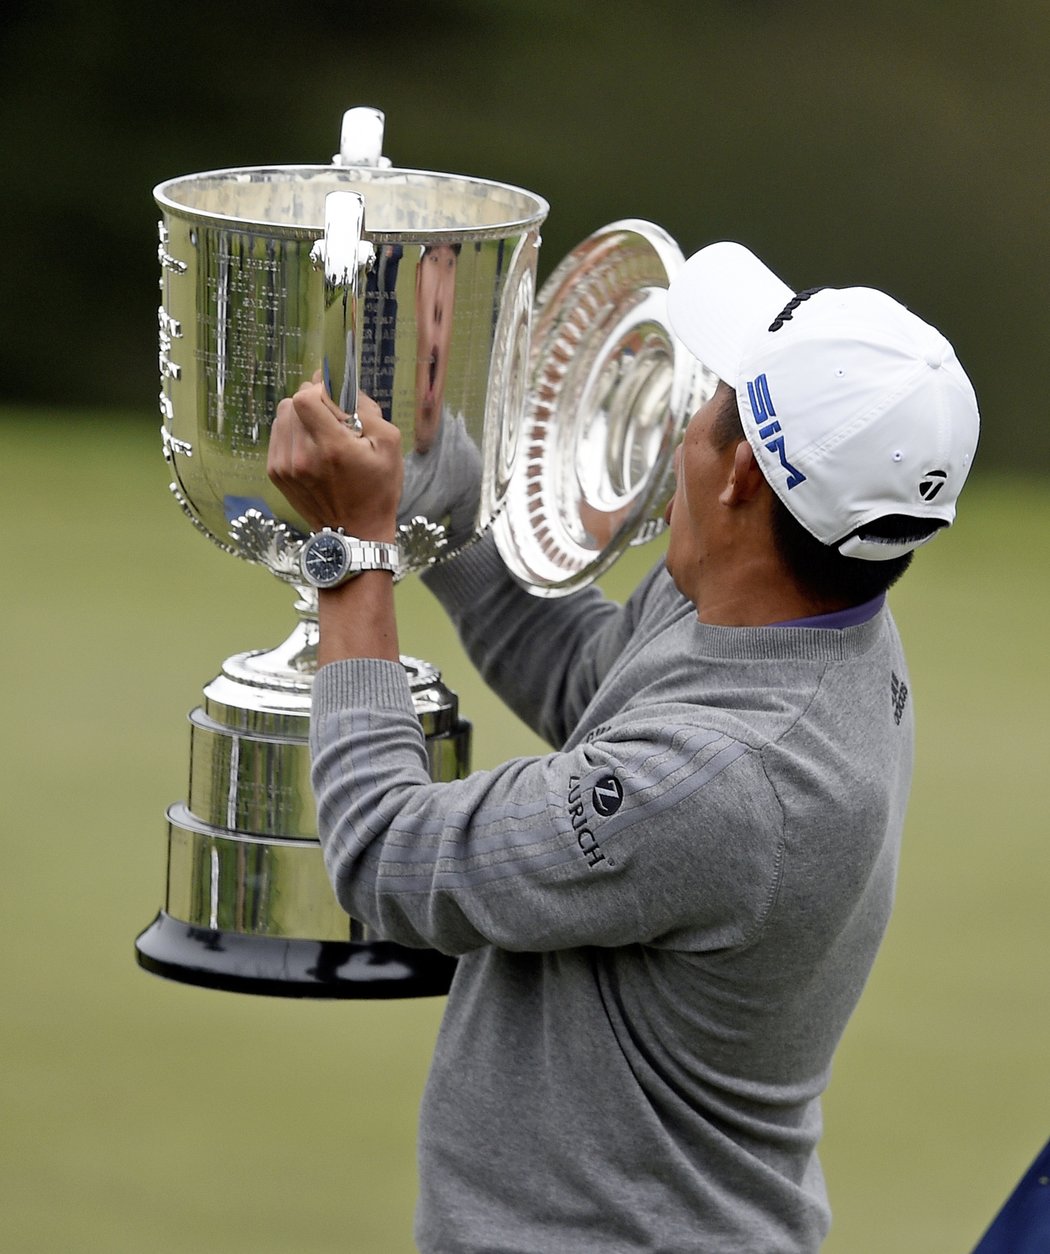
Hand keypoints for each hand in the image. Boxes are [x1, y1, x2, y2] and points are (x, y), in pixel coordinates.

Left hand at [268, 383, 402, 540]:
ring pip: (282, 417)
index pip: (305, 397)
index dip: (318, 389)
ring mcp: (285, 466)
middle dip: (312, 402)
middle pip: (291, 403)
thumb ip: (367, 409)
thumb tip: (344, 386)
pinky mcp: (276, 474)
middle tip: (331, 417)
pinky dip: (292, 433)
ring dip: (300, 417)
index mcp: (331, 447)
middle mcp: (302, 456)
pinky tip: (311, 448)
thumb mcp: (389, 445)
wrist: (356, 533)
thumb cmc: (377, 489)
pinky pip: (277, 436)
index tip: (332, 395)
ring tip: (321, 433)